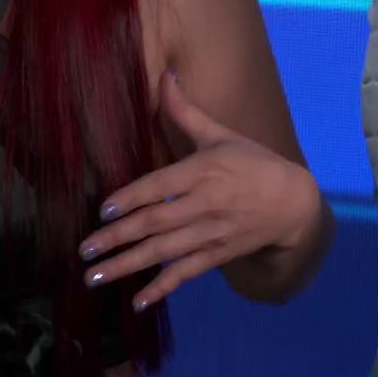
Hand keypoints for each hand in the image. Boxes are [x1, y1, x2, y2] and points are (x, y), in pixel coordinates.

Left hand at [76, 71, 322, 310]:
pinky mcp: (217, 255)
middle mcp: (206, 204)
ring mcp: (211, 233)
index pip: (162, 186)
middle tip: (83, 250)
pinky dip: (162, 289)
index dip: (133, 198)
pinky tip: (136, 302)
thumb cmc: (252, 163)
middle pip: (156, 223)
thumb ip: (185, 112)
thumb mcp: (221, 134)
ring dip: (128, 266)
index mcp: (204, 171)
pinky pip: (186, 274)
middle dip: (117, 239)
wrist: (294, 204)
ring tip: (94, 277)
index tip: (104, 211)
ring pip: (164, 253)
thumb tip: (165, 74)